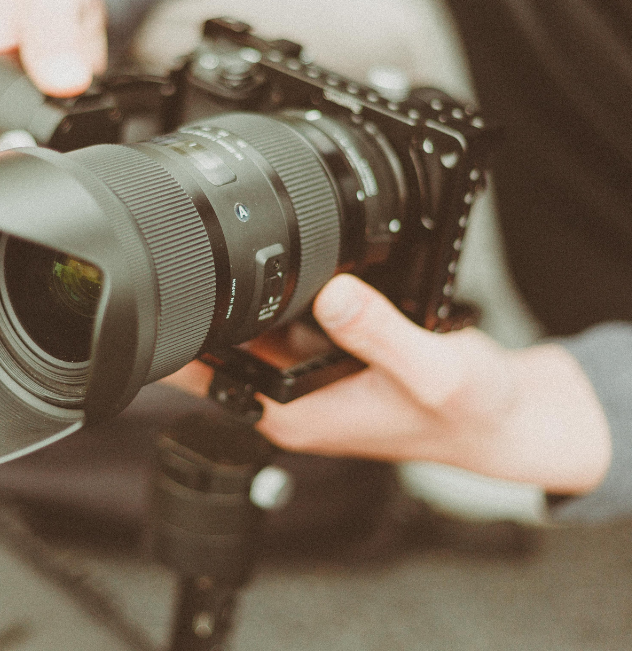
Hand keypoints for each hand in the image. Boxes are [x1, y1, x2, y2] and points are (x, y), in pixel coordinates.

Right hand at [0, 0, 106, 181]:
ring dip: (29, 175)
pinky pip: (30, 161)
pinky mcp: (24, 127)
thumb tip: (64, 81)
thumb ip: (53, 22)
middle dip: (1, 184)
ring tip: (66, 162)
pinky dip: (54, 164)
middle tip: (48, 174)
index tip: (2, 179)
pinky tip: (78, 153)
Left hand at [167, 274, 610, 494]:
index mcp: (297, 412)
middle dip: (204, 300)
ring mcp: (307, 376)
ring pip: (252, 327)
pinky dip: (282, 292)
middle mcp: (292, 397)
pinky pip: (287, 319)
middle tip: (191, 241)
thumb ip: (382, 334)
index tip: (158, 290)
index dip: (177, 336)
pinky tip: (290, 260)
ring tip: (235, 240)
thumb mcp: (434, 370)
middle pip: (220, 345)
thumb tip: (332, 293)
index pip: (210, 376)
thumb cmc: (472, 412)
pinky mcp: (327, 356)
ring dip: (244, 292)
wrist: (499, 417)